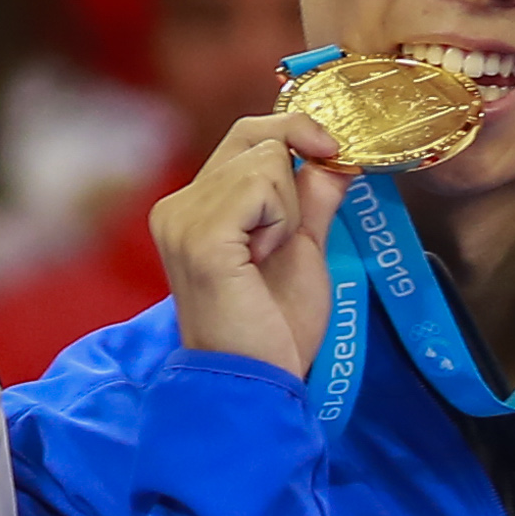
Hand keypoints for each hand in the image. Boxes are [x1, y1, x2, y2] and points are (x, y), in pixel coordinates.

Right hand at [153, 106, 348, 376]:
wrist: (257, 381)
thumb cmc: (274, 331)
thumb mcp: (303, 250)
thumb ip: (313, 200)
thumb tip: (336, 156)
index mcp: (194, 208)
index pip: (245, 136)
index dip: (293, 133)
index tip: (332, 152)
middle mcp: (178, 206)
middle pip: (256, 139)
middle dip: (293, 183)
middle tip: (288, 238)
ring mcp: (182, 218)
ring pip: (264, 159)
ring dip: (287, 210)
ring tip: (267, 258)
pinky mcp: (199, 234)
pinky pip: (261, 184)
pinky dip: (279, 219)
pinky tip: (261, 260)